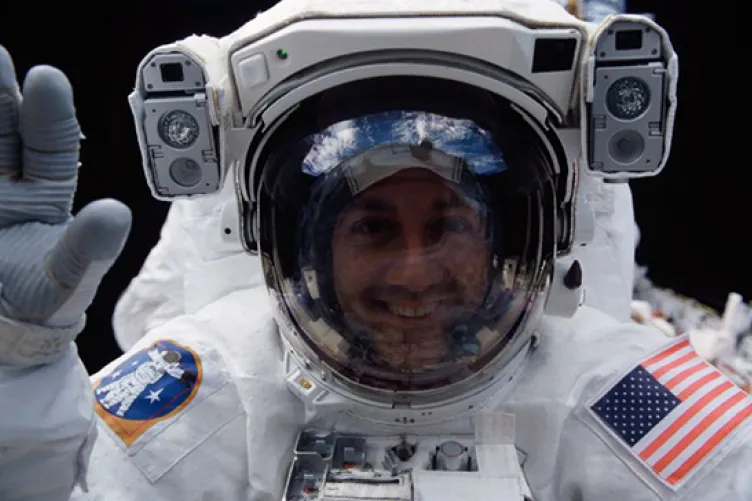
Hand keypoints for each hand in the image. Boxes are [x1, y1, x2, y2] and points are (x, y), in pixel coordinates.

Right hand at [0, 46, 130, 335]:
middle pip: (4, 130)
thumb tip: (116, 214)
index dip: (49, 112)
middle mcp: (10, 183)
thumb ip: (89, 248)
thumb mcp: (67, 277)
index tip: (47, 79)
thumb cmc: (43, 303)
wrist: (2, 332)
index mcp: (47, 193)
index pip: (51, 144)